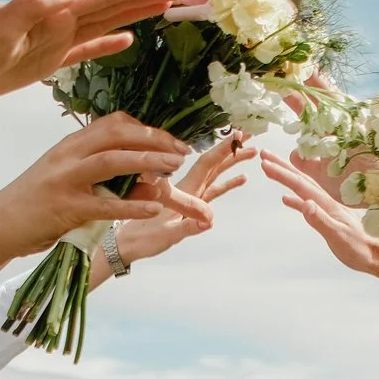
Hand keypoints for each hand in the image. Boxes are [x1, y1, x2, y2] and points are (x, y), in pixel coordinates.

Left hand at [0, 0, 179, 107]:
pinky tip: (127, 40)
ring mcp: (52, 40)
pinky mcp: (44, 61)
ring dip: (136, 13)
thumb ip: (28, 11)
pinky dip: (108, 42)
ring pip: (105, 22)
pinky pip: (85, 49)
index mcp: (50, 12)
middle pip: (112, 4)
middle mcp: (56, 21)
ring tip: (167, 5)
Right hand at [0, 112, 193, 260]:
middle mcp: (68, 155)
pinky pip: (105, 204)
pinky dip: (132, 205)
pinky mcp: (65, 208)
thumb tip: (146, 178)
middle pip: (118, 134)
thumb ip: (102, 175)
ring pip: (113, 161)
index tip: (170, 140)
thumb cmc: (36, 203)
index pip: (114, 123)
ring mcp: (65, 180)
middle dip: (154, 140)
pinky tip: (154, 208)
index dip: (146, 129)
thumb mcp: (66, 178)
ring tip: (175, 168)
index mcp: (70, 144)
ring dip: (148, 161)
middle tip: (182, 151)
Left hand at [96, 135, 251, 280]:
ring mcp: (189, 196)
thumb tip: (210, 219)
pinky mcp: (189, 205)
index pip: (207, 164)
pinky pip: (212, 190)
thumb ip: (186, 227)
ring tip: (251, 153)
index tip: (239, 136)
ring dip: (232, 164)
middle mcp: (187, 189)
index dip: (223, 150)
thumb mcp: (164, 234)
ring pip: (215, 175)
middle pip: (214, 164)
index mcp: (182, 191)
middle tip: (252, 135)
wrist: (126, 244)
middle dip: (232, 150)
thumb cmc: (141, 239)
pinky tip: (241, 179)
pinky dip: (227, 183)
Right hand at [260, 150, 378, 303]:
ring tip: (271, 169)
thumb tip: (304, 202)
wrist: (377, 255)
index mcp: (326, 204)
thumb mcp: (338, 236)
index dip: (282, 174)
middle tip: (263, 153)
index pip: (300, 185)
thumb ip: (320, 220)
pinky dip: (295, 199)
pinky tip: (286, 199)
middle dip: (281, 166)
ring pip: (302, 188)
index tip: (265, 163)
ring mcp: (327, 209)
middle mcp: (326, 202)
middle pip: (300, 179)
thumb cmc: (360, 248)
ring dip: (286, 178)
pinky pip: (307, 204)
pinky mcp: (328, 218)